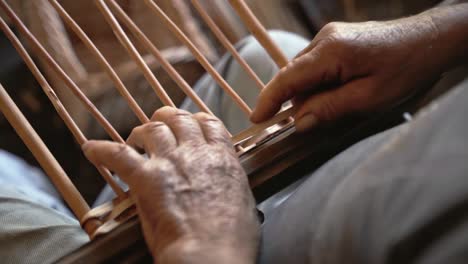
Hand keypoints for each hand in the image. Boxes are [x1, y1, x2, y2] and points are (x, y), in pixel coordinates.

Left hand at [83, 107, 258, 263]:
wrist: (210, 253)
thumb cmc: (232, 239)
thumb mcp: (243, 202)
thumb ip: (231, 185)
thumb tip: (227, 187)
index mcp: (222, 158)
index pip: (209, 123)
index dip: (196, 120)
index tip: (190, 124)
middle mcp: (196, 152)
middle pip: (179, 118)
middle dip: (167, 118)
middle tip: (159, 126)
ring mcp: (170, 162)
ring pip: (152, 128)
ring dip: (141, 132)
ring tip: (135, 140)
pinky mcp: (146, 178)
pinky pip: (118, 154)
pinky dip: (101, 150)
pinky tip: (90, 148)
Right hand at [251, 14, 446, 130]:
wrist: (430, 39)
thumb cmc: (406, 67)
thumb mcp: (369, 97)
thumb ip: (330, 108)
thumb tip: (300, 122)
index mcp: (330, 52)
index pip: (287, 79)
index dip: (268, 100)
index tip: (256, 119)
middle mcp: (325, 39)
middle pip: (294, 76)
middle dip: (295, 102)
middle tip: (308, 125)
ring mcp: (330, 37)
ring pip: (304, 71)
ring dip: (309, 93)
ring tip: (335, 107)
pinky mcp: (337, 39)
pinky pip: (316, 64)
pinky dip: (318, 83)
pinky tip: (337, 93)